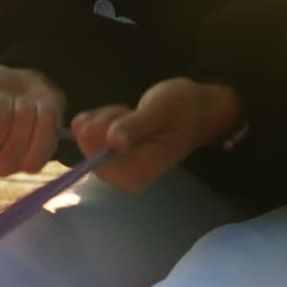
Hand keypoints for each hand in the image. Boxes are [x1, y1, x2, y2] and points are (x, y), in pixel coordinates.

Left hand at [72, 78, 243, 192]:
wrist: (197, 111)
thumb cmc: (182, 108)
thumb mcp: (160, 111)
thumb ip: (136, 127)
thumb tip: (113, 142)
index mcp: (136, 172)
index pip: (94, 154)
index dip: (100, 128)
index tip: (125, 112)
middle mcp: (125, 178)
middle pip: (88, 147)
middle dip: (103, 121)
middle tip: (130, 112)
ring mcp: (118, 169)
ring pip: (88, 139)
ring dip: (105, 119)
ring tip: (132, 113)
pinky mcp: (114, 159)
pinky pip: (91, 138)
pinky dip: (103, 121)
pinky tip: (125, 117)